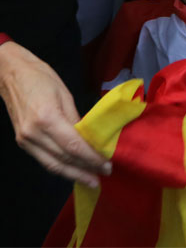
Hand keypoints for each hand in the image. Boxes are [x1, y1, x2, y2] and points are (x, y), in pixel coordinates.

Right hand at [0, 42, 111, 186]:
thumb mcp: (64, 94)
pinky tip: (72, 169)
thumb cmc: (41, 77)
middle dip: (84, 170)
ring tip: (90, 180)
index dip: (91, 158)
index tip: (106, 164)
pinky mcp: (22, 142)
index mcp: (47, 117)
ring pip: (52, 164)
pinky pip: (44, 159)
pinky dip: (60, 166)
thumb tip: (88, 138)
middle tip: (102, 176)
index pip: (73, 145)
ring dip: (72, 174)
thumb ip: (75, 119)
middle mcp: (34, 133)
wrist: (11, 74)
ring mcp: (25, 140)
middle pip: (63, 159)